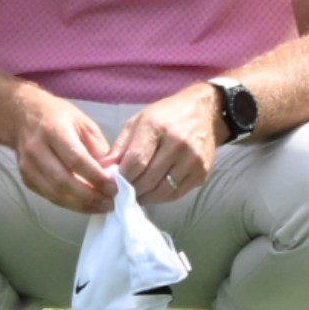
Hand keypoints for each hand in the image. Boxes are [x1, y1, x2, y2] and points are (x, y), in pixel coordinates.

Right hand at [11, 86, 119, 212]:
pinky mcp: (26, 179)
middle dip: (89, 197)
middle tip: (110, 203)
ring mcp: (28, 167)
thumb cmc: (58, 117)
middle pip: (63, 181)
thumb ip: (98, 147)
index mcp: (54, 131)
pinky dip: (69, 204)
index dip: (96, 177)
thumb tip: (110, 173)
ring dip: (80, 205)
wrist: (23, 117)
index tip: (114, 187)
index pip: (76, 160)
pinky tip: (85, 205)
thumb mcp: (84, 123)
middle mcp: (37, 150)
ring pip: (55, 193)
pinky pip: (49, 196)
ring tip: (101, 207)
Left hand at [109, 84, 223, 202]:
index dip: (120, 178)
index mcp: (157, 127)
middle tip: (120, 194)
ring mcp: (193, 160)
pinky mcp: (202, 172)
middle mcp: (178, 144)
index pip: (135, 162)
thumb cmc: (166, 115)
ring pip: (162, 191)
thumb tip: (103, 170)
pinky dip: (161, 197)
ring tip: (135, 195)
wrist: (205, 112)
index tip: (112, 184)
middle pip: (148, 180)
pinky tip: (152, 192)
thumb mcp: (138, 121)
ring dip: (145, 197)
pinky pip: (176, 193)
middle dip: (130, 190)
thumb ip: (120, 146)